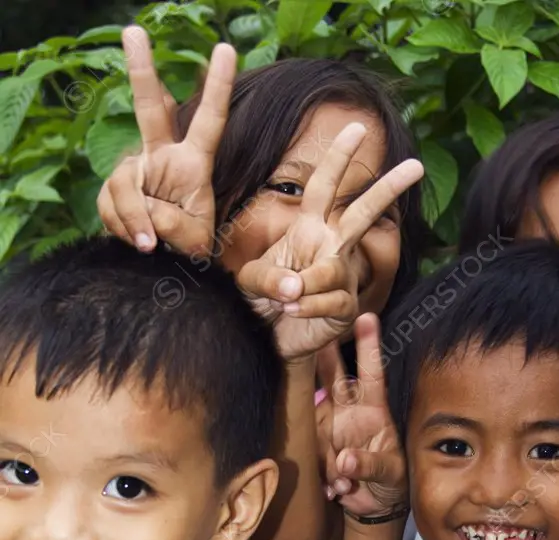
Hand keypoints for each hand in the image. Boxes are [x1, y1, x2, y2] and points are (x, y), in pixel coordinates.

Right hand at [97, 26, 235, 253]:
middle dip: (140, 70)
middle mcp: (162, 157)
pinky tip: (136, 240)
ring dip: (132, 217)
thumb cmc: (191, 249)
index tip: (226, 50)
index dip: (217, 87)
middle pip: (149, 109)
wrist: (165, 267)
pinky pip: (108, 204)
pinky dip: (120, 226)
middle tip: (134, 31)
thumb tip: (146, 214)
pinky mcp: (114, 188)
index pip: (208, 122)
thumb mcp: (194, 243)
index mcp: (194, 164)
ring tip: (148, 244)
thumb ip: (175, 225)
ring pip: (122, 182)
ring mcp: (135, 170)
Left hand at [237, 123, 422, 360]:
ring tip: (283, 300)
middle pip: (362, 214)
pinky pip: (332, 301)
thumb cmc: (261, 300)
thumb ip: (266, 278)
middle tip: (416, 165)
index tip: (358, 128)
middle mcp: (332, 247)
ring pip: (332, 270)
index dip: (339, 158)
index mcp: (310, 228)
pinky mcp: (345, 307)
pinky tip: (291, 311)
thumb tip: (295, 286)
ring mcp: (342, 277)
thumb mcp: (250, 281)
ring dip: (305, 285)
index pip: (325, 187)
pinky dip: (308, 307)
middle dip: (388, 189)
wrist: (270, 337)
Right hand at [315, 314, 406, 516]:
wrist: (374, 504)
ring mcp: (331, 427)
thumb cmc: (391, 480)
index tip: (366, 316)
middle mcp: (349, 411)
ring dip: (330, 457)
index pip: (372, 372)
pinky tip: (339, 488)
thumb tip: (344, 462)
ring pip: (317, 426)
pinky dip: (325, 475)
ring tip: (345, 482)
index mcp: (375, 409)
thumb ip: (370, 465)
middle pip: (333, 377)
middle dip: (324, 356)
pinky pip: (312, 453)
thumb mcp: (390, 473)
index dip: (368, 345)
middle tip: (314, 332)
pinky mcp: (318, 446)